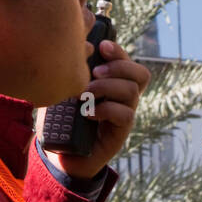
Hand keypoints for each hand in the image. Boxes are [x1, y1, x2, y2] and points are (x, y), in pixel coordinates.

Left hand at [37, 38, 149, 179]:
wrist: (61, 155)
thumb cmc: (61, 119)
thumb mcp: (64, 91)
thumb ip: (70, 72)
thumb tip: (71, 45)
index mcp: (113, 84)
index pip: (128, 63)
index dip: (119, 52)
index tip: (102, 46)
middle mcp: (123, 99)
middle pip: (141, 75)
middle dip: (119, 67)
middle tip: (95, 71)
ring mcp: (123, 116)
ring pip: (132, 92)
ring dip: (108, 87)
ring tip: (87, 92)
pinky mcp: (119, 134)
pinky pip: (125, 115)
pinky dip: (106, 109)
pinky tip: (88, 112)